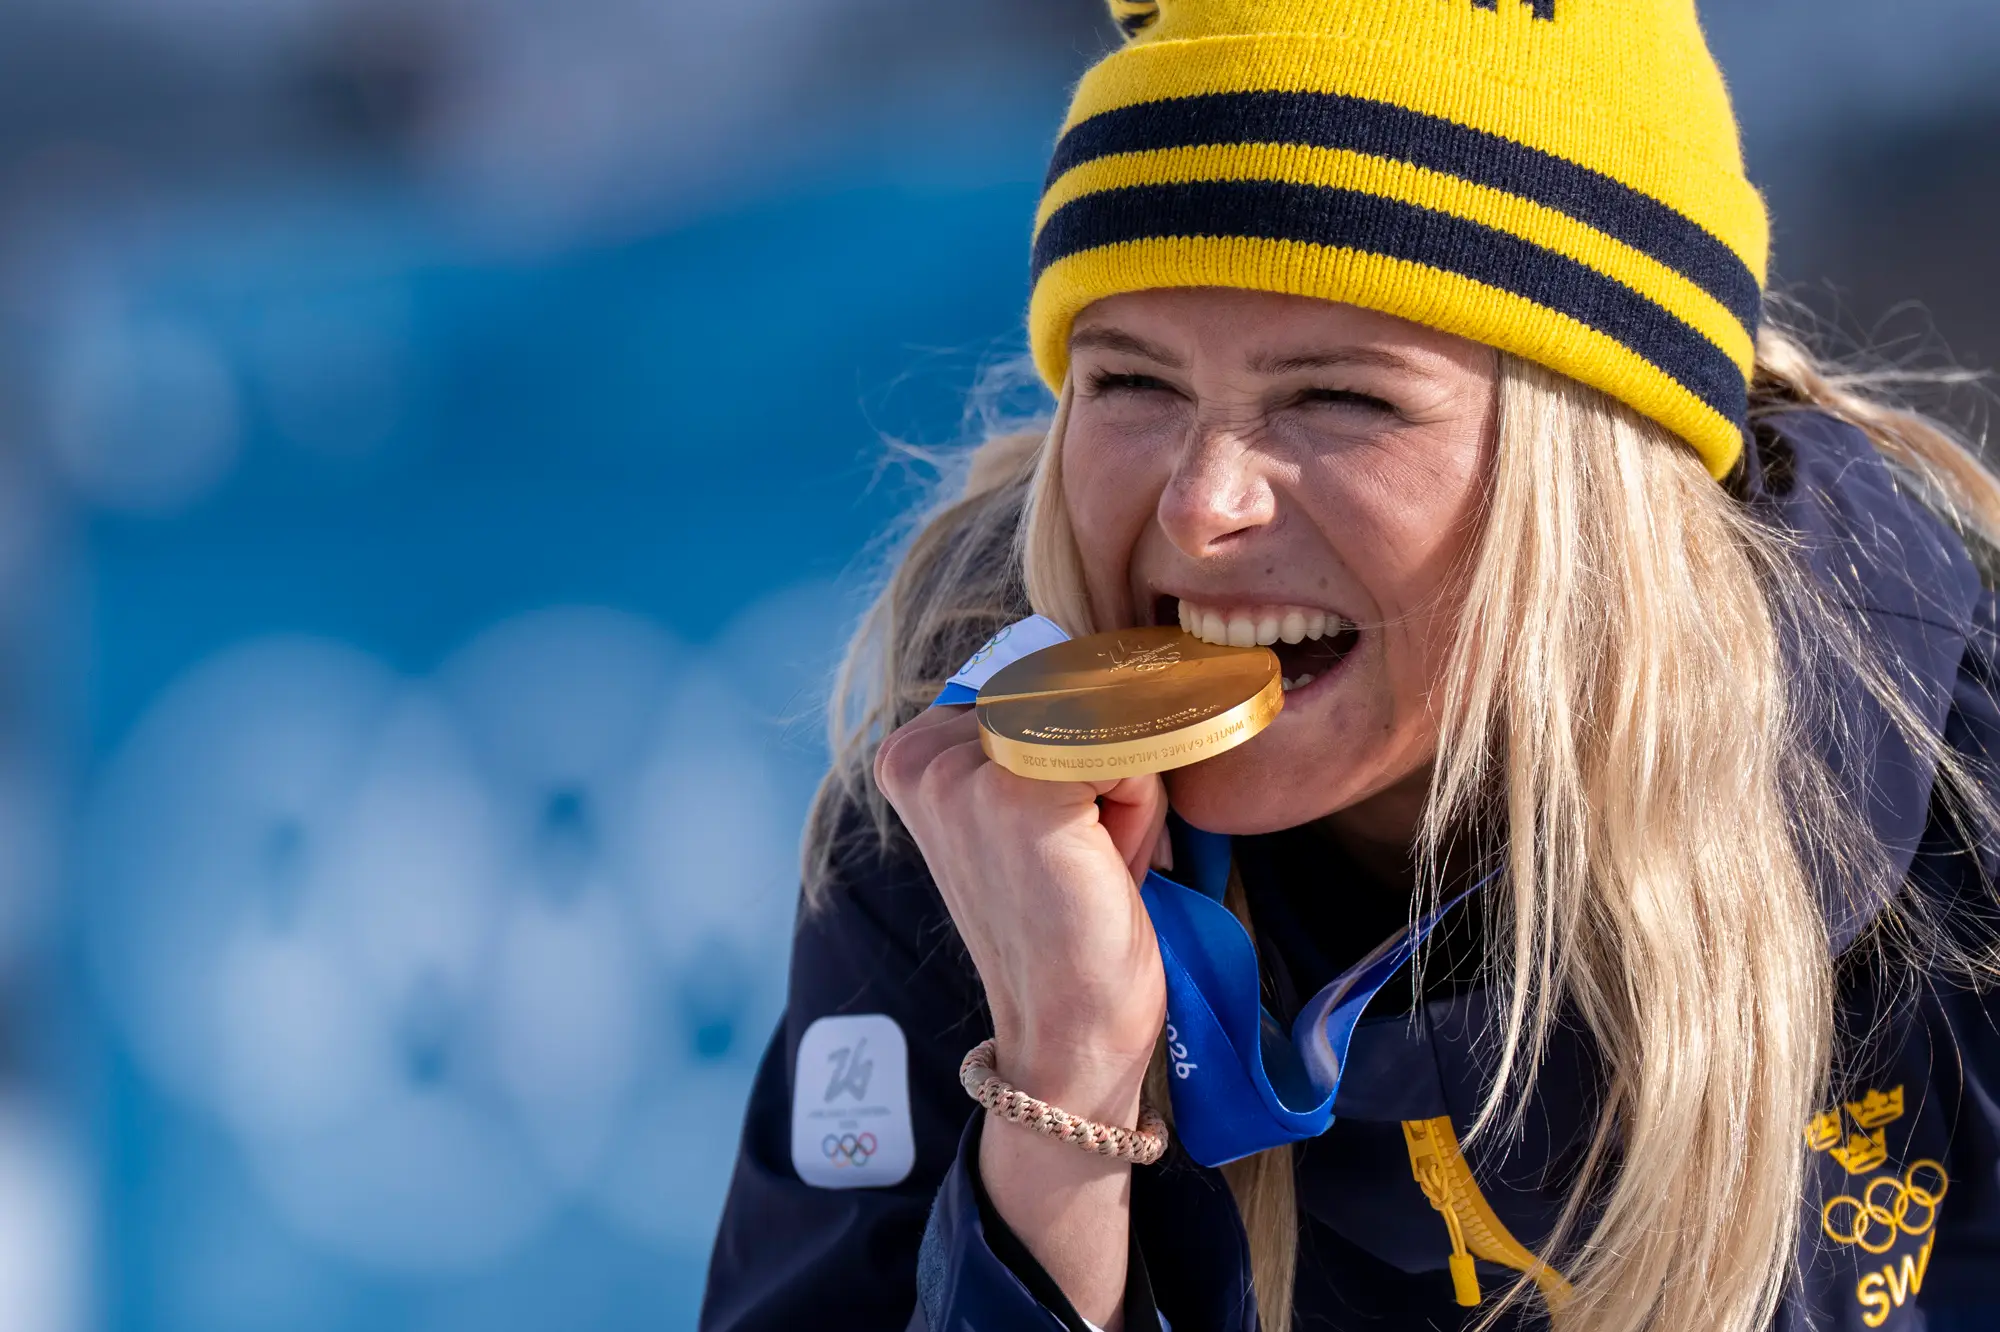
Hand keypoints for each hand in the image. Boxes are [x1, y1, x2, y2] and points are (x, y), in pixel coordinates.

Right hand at [873, 704, 1167, 1109]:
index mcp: (911, 752)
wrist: (1069, 1029)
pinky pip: (1127, 752)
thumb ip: (1051, 727)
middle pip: (1070, 694)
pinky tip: (1102, 868)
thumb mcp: (1042, 802)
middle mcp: (921, 754)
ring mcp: (962, 773)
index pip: (1036, 678)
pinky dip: (1138, 808)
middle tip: (1079, 858)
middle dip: (1105, 766)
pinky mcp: (1017, 793)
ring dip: (1123, 788)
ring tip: (1089, 863)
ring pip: (1103, 720)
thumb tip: (1122, 660)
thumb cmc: (1071, 913)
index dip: (1076, 750)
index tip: (1053, 836)